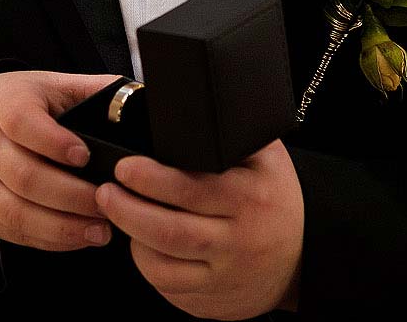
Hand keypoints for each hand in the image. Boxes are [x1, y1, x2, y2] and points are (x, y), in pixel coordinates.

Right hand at [0, 71, 120, 251]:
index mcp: (5, 105)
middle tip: (107, 201)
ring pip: (18, 212)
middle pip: (25, 177)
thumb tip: (140, 96)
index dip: (53, 141)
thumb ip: (92, 90)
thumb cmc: (19, 104)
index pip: (22, 122)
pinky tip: (80, 236)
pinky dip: (51, 240)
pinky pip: (16, 232)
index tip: (85, 155)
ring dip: (63, 226)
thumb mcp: (50, 86)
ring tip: (101, 229)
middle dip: (72, 195)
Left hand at [97, 142, 302, 319]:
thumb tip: (186, 106)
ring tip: (118, 213)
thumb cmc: (273, 197)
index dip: (151, 180)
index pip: (192, 191)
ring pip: (164, 266)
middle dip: (127, 211)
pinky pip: (168, 288)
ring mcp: (224, 277)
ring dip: (132, 238)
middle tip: (105, 191)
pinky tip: (141, 242)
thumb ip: (229, 134)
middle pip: (171, 233)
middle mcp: (238, 242)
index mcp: (250, 200)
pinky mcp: (211, 301)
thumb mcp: (265, 157)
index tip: (125, 168)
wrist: (301, 257)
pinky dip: (146, 265)